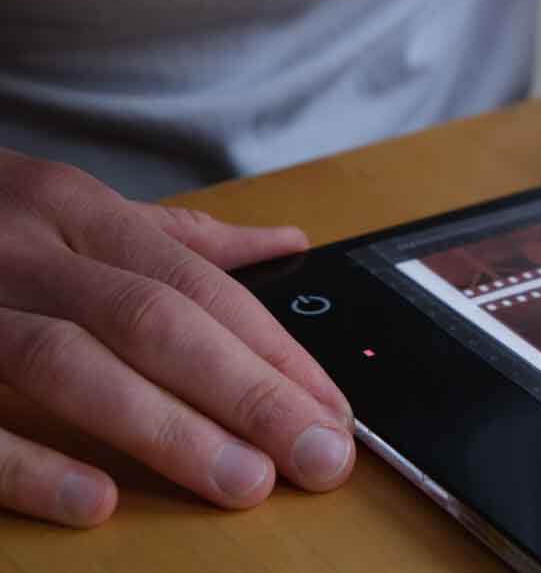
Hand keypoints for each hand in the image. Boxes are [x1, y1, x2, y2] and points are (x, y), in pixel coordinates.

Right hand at [0, 150, 354, 526]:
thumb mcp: (67, 214)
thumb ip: (175, 239)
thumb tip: (284, 243)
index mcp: (72, 211)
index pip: (199, 284)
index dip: (273, 351)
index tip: (336, 412)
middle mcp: (19, 249)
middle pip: (154, 320)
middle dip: (247, 393)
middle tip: (319, 457)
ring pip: (70, 363)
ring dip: (163, 429)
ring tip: (241, 485)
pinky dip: (28, 462)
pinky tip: (95, 501)